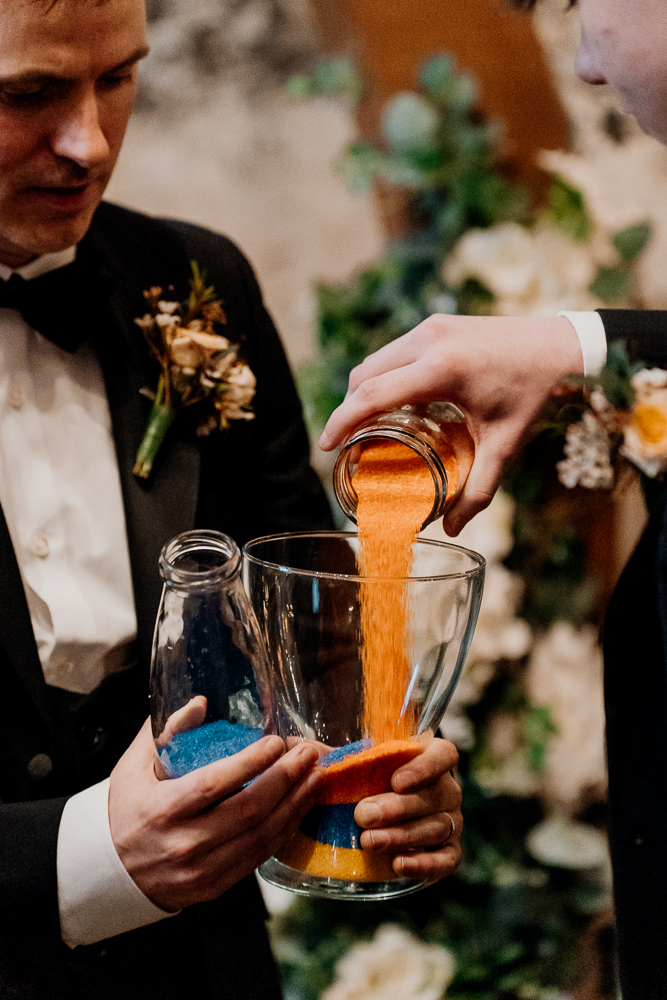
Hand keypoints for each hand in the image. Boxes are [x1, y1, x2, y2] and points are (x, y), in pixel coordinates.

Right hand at [109, 719, 321, 910]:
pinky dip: (284, 830)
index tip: (275, 741)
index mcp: (161, 810)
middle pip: (247, 811)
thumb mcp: (134, 765)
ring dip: (294, 804)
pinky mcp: (214, 886)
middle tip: (307, 754)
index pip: (212, 784)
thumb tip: (200, 703)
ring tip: (314, 776)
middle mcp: (183, 844)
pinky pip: (258, 857)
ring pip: (259, 837)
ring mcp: (201, 869)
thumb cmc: (126, 809)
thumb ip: (166, 731)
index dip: (249, 763)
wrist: (111, 871)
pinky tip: (298, 806)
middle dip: (284, 779)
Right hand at [319, 314, 581, 534]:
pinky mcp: (439, 323)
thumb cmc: (536, 394)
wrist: (565, 347)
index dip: (341, 420)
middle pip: (365, 375)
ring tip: (366, 424)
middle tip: (346, 443)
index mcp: (442, 369)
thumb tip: (450, 529)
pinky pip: (395, 351)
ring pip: (376, 359)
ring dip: (364, 390)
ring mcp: (433, 326)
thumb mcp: (505, 446)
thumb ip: (478, 490)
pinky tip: (393, 400)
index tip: (325, 446)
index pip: (372, 394)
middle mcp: (430, 340)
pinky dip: (384, 375)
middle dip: (348, 408)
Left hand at [354, 737, 462, 881]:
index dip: (424, 767)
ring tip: (369, 841)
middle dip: (398, 807)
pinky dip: (424, 864)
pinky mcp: (449, 852)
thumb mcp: (361, 767)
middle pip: (436, 795)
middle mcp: (448, 791)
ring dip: (402, 835)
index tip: (396, 781)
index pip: (443, 756)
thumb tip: (315, 755)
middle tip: (363, 815)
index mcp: (432, 760)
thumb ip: (350, 760)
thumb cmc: (369, 785)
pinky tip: (398, 864)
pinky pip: (446, 860)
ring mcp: (452, 822)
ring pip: (437, 827)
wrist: (378, 820)